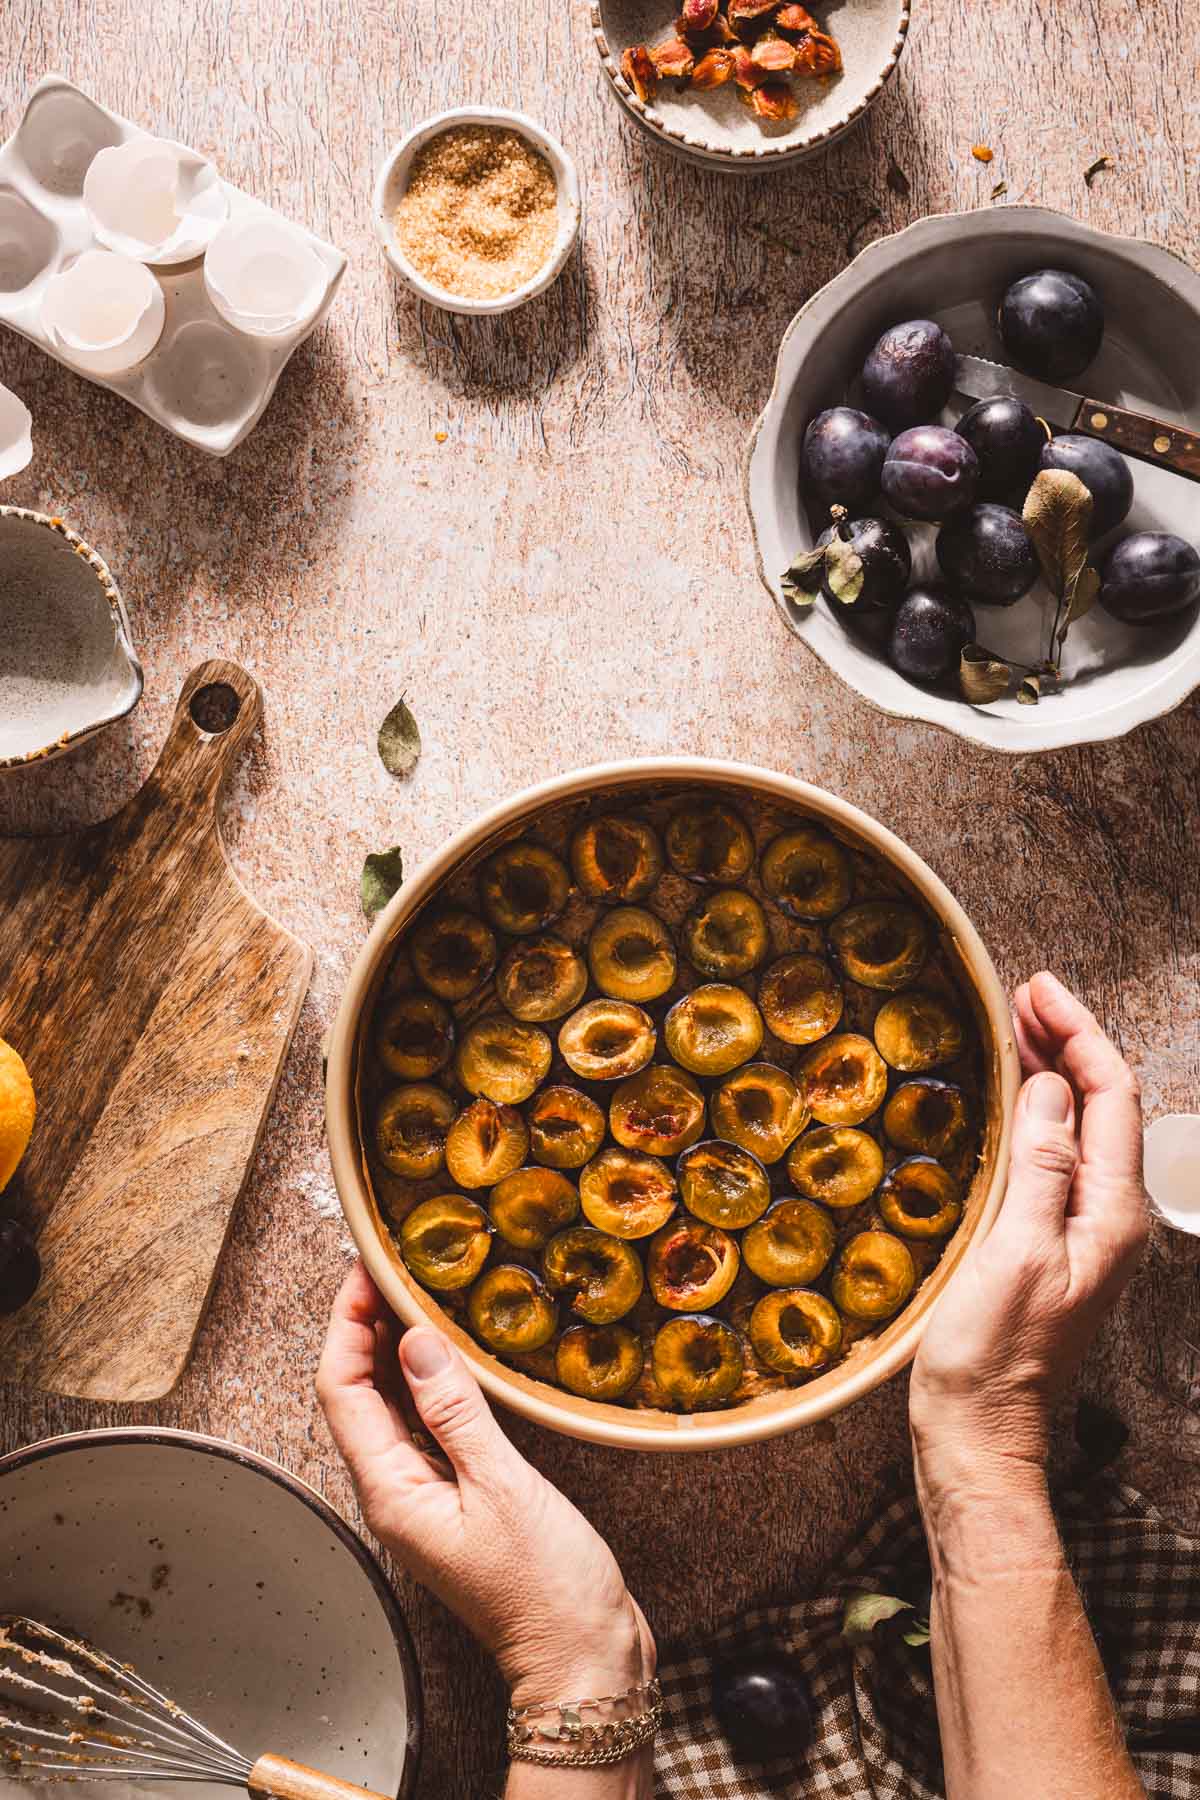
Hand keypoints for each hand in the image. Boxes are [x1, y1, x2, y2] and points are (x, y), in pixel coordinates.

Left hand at [316, 1262, 654, 1706]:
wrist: (584, 1661)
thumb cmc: (547, 1588)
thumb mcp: (502, 1488)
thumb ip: (455, 1414)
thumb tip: (414, 1342)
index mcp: (390, 1493)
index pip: (341, 1391)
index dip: (345, 1323)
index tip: (365, 1269)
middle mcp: (395, 1494)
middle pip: (357, 1395)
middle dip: (364, 1326)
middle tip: (389, 1265)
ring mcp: (426, 1499)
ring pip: (391, 1409)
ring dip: (394, 1349)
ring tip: (415, 1292)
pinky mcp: (459, 1500)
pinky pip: (427, 1427)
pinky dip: (430, 1382)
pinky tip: (455, 1356)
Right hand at [909, 971, 1147, 1492]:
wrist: (980, 1435)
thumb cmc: (993, 1355)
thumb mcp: (1016, 1251)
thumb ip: (1043, 1166)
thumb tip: (1052, 1088)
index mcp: (1111, 1213)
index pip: (1112, 1096)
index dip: (1078, 1033)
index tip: (1037, 987)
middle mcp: (1108, 1218)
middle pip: (1105, 1106)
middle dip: (1069, 1040)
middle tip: (1022, 993)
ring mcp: (1082, 1233)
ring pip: (1081, 1129)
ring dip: (1053, 1072)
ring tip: (1016, 1028)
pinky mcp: (1051, 1247)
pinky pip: (1056, 1157)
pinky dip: (1035, 1113)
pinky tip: (1009, 1103)